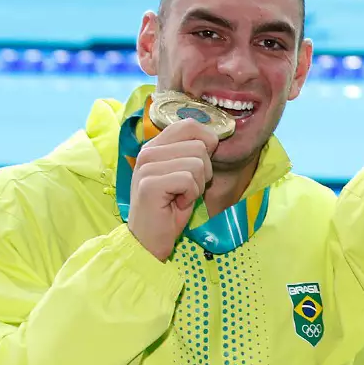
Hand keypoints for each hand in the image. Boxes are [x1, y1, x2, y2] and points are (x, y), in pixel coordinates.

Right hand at [127, 118, 217, 260]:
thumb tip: (217, 137)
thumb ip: (194, 153)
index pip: (190, 125)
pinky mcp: (150, 183)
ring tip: (180, 196)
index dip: (207, 143)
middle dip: (204, 172)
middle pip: (200, 146)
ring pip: (197, 163)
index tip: (201, 167)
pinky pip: (189, 180)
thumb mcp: (185, 175)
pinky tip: (176, 204)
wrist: (150, 239)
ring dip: (197, 186)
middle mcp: (148, 151)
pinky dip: (191, 196)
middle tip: (187, 188)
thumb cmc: (170, 208)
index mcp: (156, 146)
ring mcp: (147, 166)